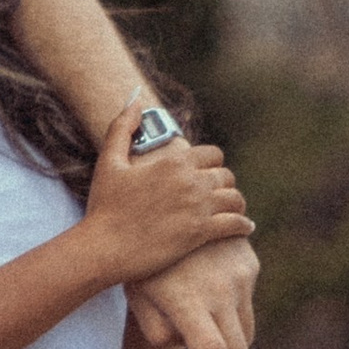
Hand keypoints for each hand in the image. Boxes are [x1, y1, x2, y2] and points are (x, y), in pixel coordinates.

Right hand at [79, 107, 252, 287]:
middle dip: (224, 184)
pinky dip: (243, 226)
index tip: (208, 172)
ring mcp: (199, 208)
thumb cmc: (104, 205)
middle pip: (226, 176)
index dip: (212, 163)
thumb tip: (135, 101)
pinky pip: (235, 225)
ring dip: (236, 204)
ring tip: (234, 211)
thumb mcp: (109, 161)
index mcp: (174, 162)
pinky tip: (245, 228)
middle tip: (220, 194)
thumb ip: (123, 127)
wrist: (103, 247)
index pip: (213, 154)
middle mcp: (192, 181)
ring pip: (235, 199)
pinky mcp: (201, 234)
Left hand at [128, 234, 258, 348]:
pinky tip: (211, 303)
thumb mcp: (137, 295)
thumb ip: (159, 332)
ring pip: (247, 331)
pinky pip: (247, 304)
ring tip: (205, 345)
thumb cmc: (142, 256)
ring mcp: (240, 276)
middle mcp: (221, 290)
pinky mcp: (249, 264)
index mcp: (189, 300)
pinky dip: (233, 317)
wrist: (168, 199)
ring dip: (232, 348)